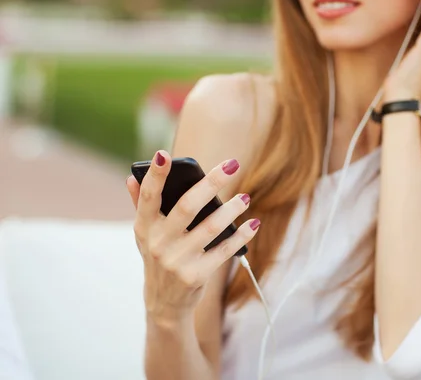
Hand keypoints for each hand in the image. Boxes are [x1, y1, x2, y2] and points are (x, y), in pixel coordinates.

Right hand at [125, 151, 259, 324]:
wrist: (164, 303)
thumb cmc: (158, 258)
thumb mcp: (145, 235)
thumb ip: (140, 205)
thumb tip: (131, 176)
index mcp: (145, 227)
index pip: (148, 197)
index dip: (155, 176)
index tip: (164, 154)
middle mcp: (159, 243)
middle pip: (187, 206)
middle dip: (211, 183)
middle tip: (233, 165)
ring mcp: (177, 261)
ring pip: (210, 228)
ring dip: (231, 209)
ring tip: (245, 197)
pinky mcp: (196, 275)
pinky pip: (224, 250)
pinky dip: (240, 236)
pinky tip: (253, 224)